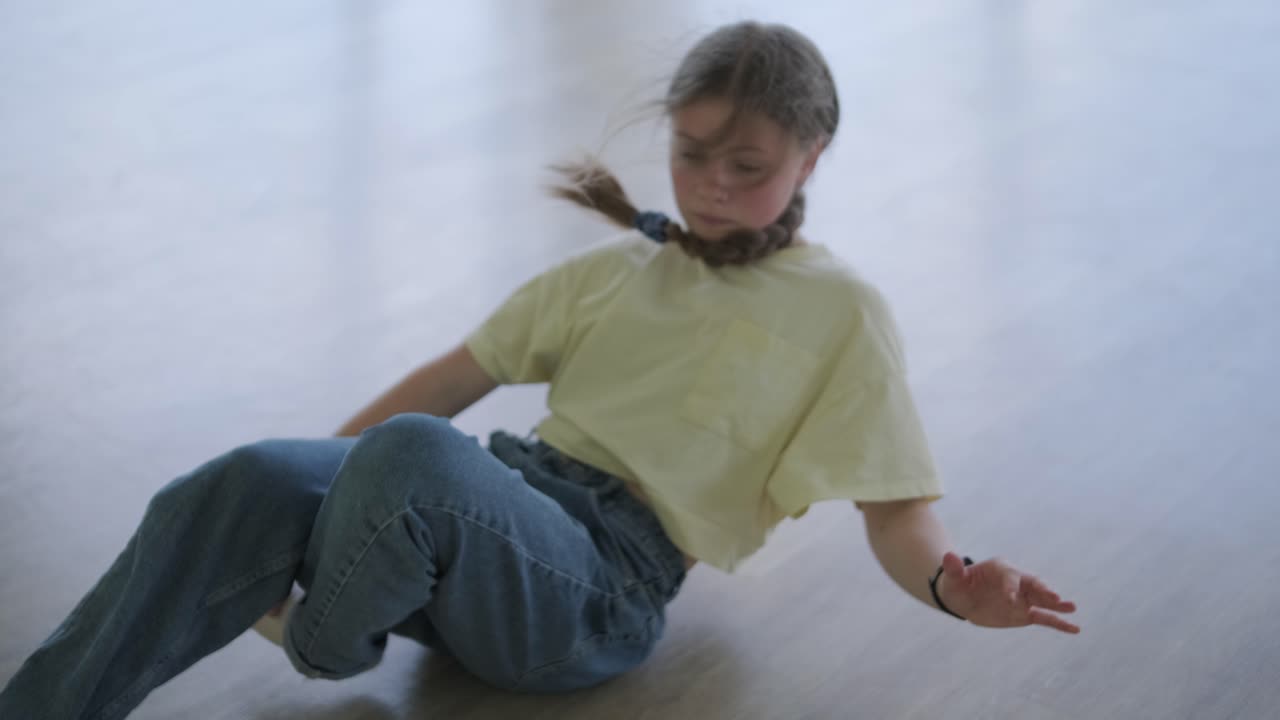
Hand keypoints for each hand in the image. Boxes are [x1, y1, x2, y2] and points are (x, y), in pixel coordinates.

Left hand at [937, 552, 1079, 633]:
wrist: (964, 597)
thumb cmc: (959, 584)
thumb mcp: (953, 577)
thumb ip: (954, 568)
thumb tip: (948, 556)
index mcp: (1001, 569)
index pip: (1010, 577)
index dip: (1010, 587)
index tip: (1009, 600)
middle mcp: (1017, 581)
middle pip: (1033, 584)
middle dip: (1042, 590)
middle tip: (1053, 596)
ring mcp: (1024, 598)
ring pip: (1042, 600)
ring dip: (1056, 604)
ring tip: (1071, 608)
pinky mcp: (1026, 613)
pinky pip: (1045, 618)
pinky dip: (1059, 623)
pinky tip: (1074, 628)